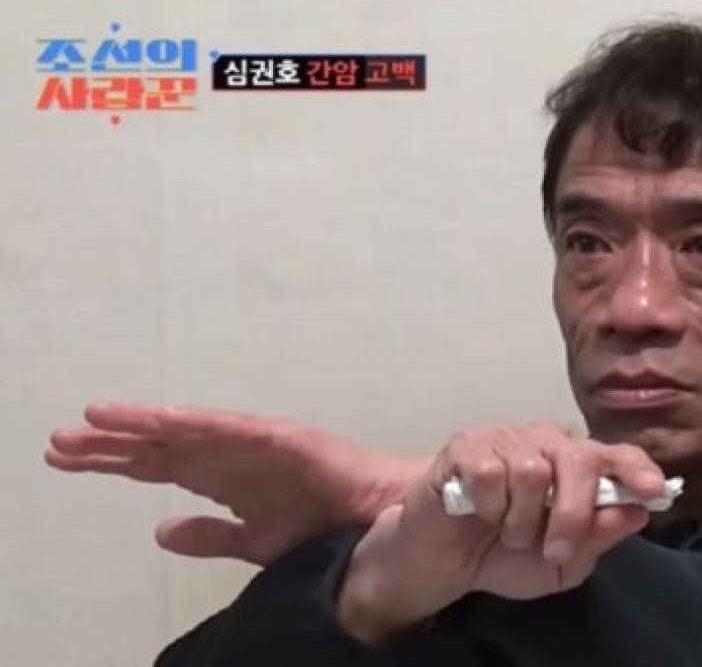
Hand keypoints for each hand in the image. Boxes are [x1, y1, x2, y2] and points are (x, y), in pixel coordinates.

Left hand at [45, 402, 421, 565]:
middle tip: (59, 442)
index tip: (65, 458)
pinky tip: (165, 420)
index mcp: (224, 477)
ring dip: (143, 424)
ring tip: (94, 419)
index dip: (112, 460)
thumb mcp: (254, 541)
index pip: (156, 465)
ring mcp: (256, 443)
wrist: (382, 520)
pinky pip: (237, 430)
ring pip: (189, 430)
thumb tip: (159, 531)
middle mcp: (232, 454)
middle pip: (160, 445)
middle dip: (110, 443)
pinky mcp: (286, 439)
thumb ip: (209, 535)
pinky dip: (202, 423)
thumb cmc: (326, 525)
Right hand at [337, 422, 666, 642]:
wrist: (443, 562)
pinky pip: (490, 473)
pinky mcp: (468, 446)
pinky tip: (479, 512)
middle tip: (554, 550)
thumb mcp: (562, 563)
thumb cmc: (506, 556)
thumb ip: (598, 537)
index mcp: (577, 467)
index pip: (617, 455)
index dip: (637, 469)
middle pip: (578, 460)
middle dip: (572, 514)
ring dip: (521, 519)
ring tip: (507, 532)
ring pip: (532, 471)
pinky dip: (488, 505)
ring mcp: (508, 439)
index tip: (654, 491)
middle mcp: (548, 444)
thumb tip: (636, 512)